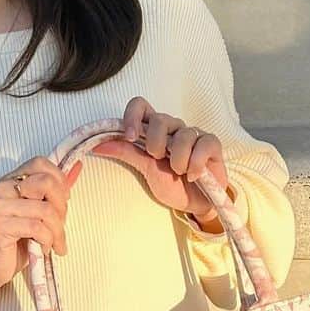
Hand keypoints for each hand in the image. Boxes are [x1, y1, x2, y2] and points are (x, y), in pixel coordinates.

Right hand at [0, 154, 83, 291]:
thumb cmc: (19, 240)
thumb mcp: (40, 213)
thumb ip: (53, 193)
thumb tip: (78, 167)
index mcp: (11, 180)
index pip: (39, 163)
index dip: (59, 180)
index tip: (64, 201)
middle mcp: (2, 188)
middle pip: (46, 183)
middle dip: (61, 207)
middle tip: (60, 226)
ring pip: (45, 209)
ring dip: (57, 231)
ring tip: (55, 243)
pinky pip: (36, 227)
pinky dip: (47, 240)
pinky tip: (44, 249)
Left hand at [90, 97, 233, 223]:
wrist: (195, 204)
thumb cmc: (171, 184)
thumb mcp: (145, 168)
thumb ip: (125, 152)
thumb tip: (97, 145)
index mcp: (153, 129)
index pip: (140, 105)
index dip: (132, 116)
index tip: (130, 137)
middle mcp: (173, 127)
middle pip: (160, 119)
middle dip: (156, 145)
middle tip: (158, 160)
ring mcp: (193, 133)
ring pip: (183, 134)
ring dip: (178, 160)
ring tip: (179, 173)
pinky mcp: (212, 143)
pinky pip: (203, 144)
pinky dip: (196, 163)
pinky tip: (194, 174)